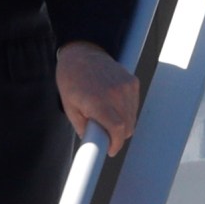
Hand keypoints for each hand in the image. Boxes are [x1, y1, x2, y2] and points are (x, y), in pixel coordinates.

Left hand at [56, 42, 139, 156]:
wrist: (81, 53)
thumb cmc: (71, 80)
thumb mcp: (70, 107)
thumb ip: (82, 127)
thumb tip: (94, 143)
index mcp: (98, 102)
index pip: (118, 130)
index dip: (116, 143)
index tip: (111, 150)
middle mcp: (116, 94)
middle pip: (128, 127)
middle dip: (118, 136)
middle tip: (106, 135)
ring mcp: (126, 86)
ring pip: (132, 117)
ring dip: (123, 124)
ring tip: (108, 118)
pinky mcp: (132, 82)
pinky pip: (134, 105)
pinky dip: (127, 110)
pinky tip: (114, 106)